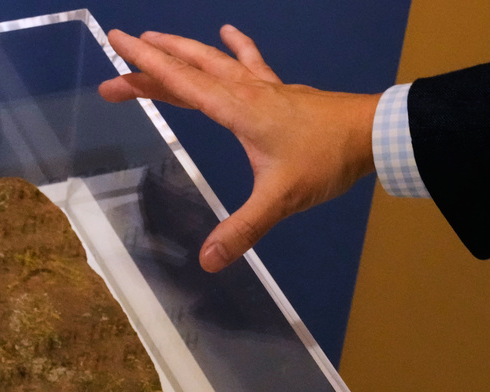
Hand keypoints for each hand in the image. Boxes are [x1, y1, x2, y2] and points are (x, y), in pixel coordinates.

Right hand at [99, 25, 379, 271]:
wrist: (372, 134)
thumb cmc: (326, 160)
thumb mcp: (280, 199)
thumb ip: (243, 230)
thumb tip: (208, 260)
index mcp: (237, 111)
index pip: (182, 83)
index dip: (146, 66)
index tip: (117, 42)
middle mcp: (245, 92)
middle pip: (189, 70)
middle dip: (150, 66)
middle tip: (116, 68)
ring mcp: (265, 88)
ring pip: (214, 61)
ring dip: (183, 51)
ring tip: (156, 40)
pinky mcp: (281, 92)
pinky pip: (250, 62)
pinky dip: (235, 47)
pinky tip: (228, 33)